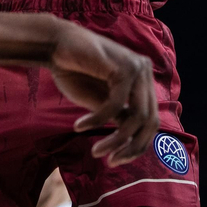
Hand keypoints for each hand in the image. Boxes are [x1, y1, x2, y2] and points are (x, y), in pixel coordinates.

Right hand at [46, 21, 158, 166]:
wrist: (55, 45)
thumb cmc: (74, 71)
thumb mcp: (100, 101)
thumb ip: (118, 116)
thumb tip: (131, 142)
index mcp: (142, 81)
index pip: (151, 121)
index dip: (137, 145)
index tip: (115, 160)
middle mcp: (145, 72)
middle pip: (150, 122)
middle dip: (131, 147)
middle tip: (110, 161)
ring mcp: (137, 68)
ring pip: (136, 117)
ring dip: (115, 139)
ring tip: (96, 151)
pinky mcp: (124, 67)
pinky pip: (115, 105)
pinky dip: (97, 120)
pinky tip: (79, 126)